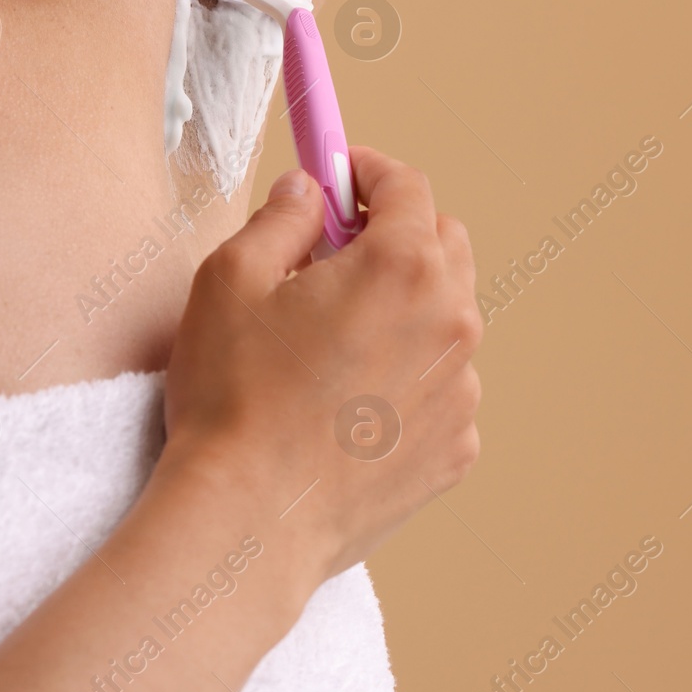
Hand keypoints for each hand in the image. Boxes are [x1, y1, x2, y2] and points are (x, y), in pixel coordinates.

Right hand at [161, 148, 481, 583]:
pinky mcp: (456, 448)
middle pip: (443, 245)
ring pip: (445, 320)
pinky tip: (347, 404)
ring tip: (331, 344)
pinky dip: (406, 379)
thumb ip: (279, 218)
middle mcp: (451, 322)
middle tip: (331, 255)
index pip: (408, 186)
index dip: (367, 172)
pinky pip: (440, 388)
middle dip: (395, 234)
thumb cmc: (234, 399)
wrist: (250, 520)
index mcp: (402, 267)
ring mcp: (461, 391)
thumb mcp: (230, 280)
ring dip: (403, 310)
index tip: (340, 175)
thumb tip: (306, 194)